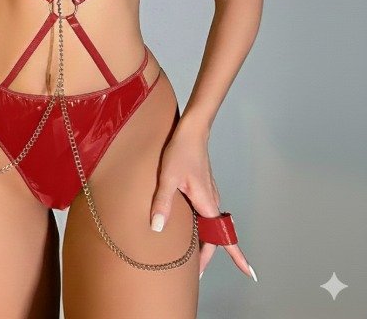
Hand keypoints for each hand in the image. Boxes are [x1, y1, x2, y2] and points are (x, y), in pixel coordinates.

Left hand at [149, 118, 256, 280]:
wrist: (191, 130)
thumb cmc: (180, 151)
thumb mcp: (167, 177)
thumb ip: (162, 202)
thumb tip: (157, 228)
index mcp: (207, 203)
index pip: (224, 236)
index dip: (237, 256)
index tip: (249, 273)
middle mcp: (212, 201)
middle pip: (215, 236)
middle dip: (207, 256)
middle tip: (195, 275)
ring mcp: (209, 194)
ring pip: (209, 225)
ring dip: (204, 241)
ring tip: (189, 256)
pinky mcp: (203, 188)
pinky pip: (205, 214)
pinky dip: (200, 227)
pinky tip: (188, 227)